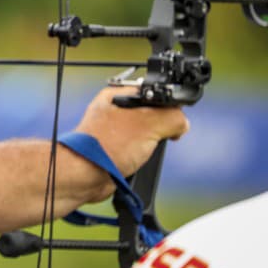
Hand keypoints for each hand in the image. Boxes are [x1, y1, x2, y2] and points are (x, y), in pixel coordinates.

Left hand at [73, 86, 189, 177]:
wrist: (85, 175)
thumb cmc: (107, 146)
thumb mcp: (149, 123)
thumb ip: (172, 117)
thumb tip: (181, 124)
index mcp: (119, 94)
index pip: (155, 93)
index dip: (169, 106)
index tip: (174, 120)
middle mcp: (115, 109)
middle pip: (154, 114)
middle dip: (162, 128)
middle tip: (158, 137)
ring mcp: (116, 130)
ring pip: (149, 134)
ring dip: (153, 145)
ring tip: (144, 151)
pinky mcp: (117, 148)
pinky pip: (140, 149)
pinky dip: (144, 156)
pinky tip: (138, 160)